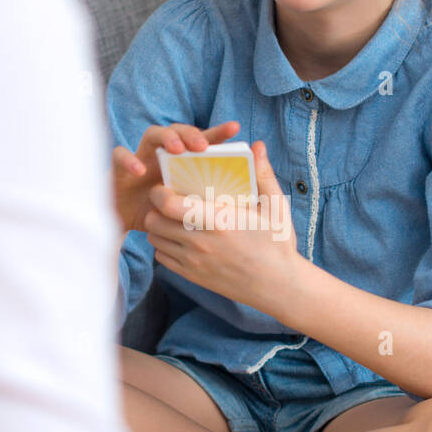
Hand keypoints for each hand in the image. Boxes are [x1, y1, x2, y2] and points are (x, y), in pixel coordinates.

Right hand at [111, 120, 240, 234]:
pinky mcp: (118, 170)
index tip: (235, 128)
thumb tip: (241, 202)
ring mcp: (141, 159)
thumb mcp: (189, 210)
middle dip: (190, 133)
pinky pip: (119, 155)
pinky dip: (129, 160)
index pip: (201, 142)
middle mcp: (162, 156)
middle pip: (177, 131)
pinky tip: (140, 170)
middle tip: (202, 146)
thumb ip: (209, 201)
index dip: (217, 133)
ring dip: (166, 138)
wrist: (128, 230)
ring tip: (177, 150)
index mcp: (181, 164)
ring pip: (152, 134)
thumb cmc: (163, 218)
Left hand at [143, 139, 301, 310]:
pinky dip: (165, 245)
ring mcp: (193, 262)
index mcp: (218, 221)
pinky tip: (181, 238)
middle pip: (154, 220)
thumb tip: (258, 146)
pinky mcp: (192, 276)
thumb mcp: (276, 207)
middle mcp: (200, 243)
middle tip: (169, 200)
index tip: (168, 186)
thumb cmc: (278, 243)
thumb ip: (263, 175)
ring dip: (159, 225)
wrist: (277, 285)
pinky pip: (162, 257)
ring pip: (155, 239)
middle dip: (156, 207)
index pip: (168, 205)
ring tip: (174, 218)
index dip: (160, 192)